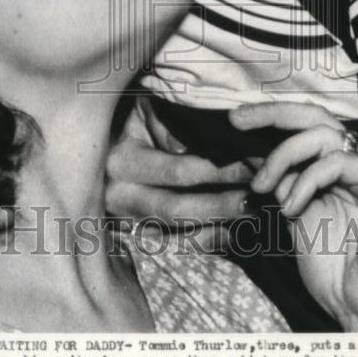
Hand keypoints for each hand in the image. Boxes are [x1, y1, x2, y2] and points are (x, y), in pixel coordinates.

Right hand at [105, 96, 252, 237]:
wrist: (99, 143)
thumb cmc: (133, 118)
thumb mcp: (146, 108)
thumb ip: (168, 122)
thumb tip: (194, 149)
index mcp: (122, 161)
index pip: (179, 171)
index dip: (220, 171)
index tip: (253, 166)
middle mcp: (120, 196)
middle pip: (178, 210)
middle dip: (222, 205)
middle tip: (258, 196)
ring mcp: (126, 219)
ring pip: (177, 234)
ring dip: (218, 226)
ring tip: (254, 214)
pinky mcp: (136, 234)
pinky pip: (175, 247)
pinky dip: (205, 241)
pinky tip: (232, 231)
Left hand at [232, 102, 357, 331]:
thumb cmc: (331, 270)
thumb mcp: (292, 213)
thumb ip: (279, 180)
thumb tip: (249, 148)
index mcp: (338, 168)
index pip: (305, 126)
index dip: (270, 117)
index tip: (234, 121)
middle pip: (315, 116)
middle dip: (271, 114)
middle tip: (237, 121)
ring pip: (322, 134)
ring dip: (282, 157)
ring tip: (262, 187)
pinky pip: (338, 161)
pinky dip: (306, 181)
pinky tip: (291, 208)